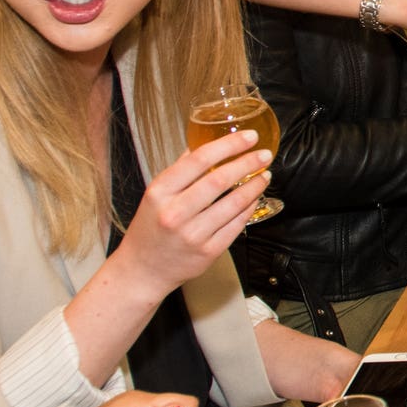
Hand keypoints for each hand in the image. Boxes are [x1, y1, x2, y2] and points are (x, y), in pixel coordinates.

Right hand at [110, 128, 268, 294]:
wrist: (142, 269)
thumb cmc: (151, 227)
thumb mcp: (156, 194)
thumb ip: (180, 170)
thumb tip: (202, 144)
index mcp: (160, 192)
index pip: (199, 160)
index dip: (228, 145)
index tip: (248, 137)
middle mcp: (174, 213)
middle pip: (219, 180)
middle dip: (247, 163)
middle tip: (263, 154)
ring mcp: (192, 234)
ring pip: (233, 204)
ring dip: (254, 186)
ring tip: (264, 175)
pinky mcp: (207, 252)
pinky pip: (236, 225)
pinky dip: (249, 208)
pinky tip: (254, 198)